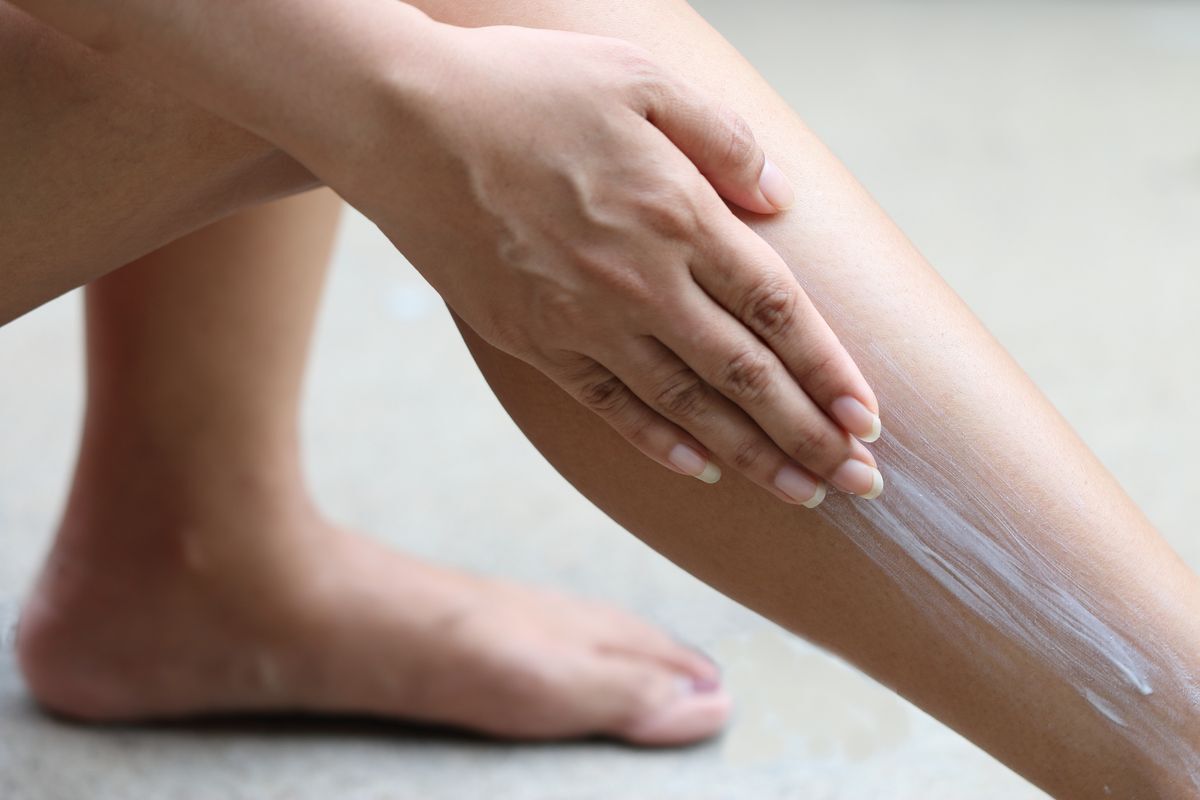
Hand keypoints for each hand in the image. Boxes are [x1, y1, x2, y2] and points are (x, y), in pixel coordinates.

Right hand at [324, 20, 882, 504]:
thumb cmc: (524, 87)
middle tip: (860, 485)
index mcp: (679, 213)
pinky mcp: (536, 341)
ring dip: (752, 454)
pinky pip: (610, 405)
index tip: (869, 420)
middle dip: (810, 434)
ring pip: (687, 404)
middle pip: (745, 374)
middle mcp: (642, 281)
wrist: (404, 124)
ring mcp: (586, 319)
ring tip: (802, 494)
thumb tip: (779, 200)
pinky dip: (659, 441)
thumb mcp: (638, 77)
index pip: (778, 310)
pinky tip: (700, 469)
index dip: (828, 371)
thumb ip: (721, 139)